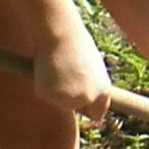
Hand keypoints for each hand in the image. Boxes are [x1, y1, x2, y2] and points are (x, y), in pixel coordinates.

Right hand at [32, 8, 114, 123]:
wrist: (61, 35)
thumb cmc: (77, 45)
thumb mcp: (93, 68)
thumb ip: (92, 86)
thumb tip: (85, 98)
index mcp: (103, 92)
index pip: (98, 114)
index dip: (89, 109)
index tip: (82, 104)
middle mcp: (88, 99)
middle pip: (76, 109)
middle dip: (70, 98)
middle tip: (65, 75)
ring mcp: (68, 99)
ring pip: (59, 102)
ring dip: (57, 91)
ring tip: (58, 68)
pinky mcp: (51, 96)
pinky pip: (46, 95)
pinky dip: (44, 85)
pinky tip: (48, 69)